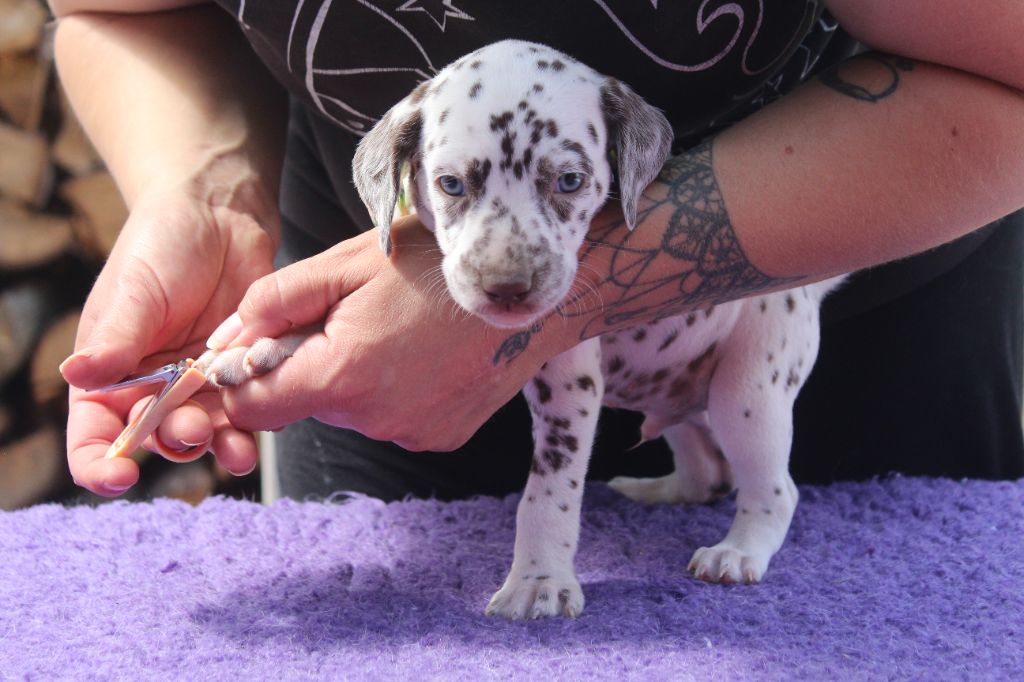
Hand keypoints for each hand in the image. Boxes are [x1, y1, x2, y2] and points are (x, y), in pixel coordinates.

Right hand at [60, 185, 276, 495]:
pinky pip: (251, 407)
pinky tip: (274, 416)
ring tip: (239, 449)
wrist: (220, 215)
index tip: (120, 477)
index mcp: (109, 373)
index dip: (99, 463)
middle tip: (194, 431)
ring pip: (208, 434)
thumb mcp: (137, 290)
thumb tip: (75, 374)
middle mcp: (153, 386)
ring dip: (222, 446)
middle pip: (157, 439)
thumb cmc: (163, 244)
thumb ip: (116, 338)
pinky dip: (261, 419)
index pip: (94, 434)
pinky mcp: (242, 372)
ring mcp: (201, 383)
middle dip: (175, 444)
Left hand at [218, 217, 574, 451]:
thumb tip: (229, 335)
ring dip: (356, 375)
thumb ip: (276, 299)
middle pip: (306, 403)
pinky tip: (423, 352)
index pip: (253, 407)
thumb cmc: (440, 263)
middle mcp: (374, 420)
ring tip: (396, 328)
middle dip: (311, 363)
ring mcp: (412, 434)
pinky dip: (395, 390)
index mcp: (342, 375)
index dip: (244, 378)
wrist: (526, 284)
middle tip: (350, 315)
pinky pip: (393, 418)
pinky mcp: (441, 437)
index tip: (259, 348)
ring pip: (351, 410)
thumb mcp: (347, 262)